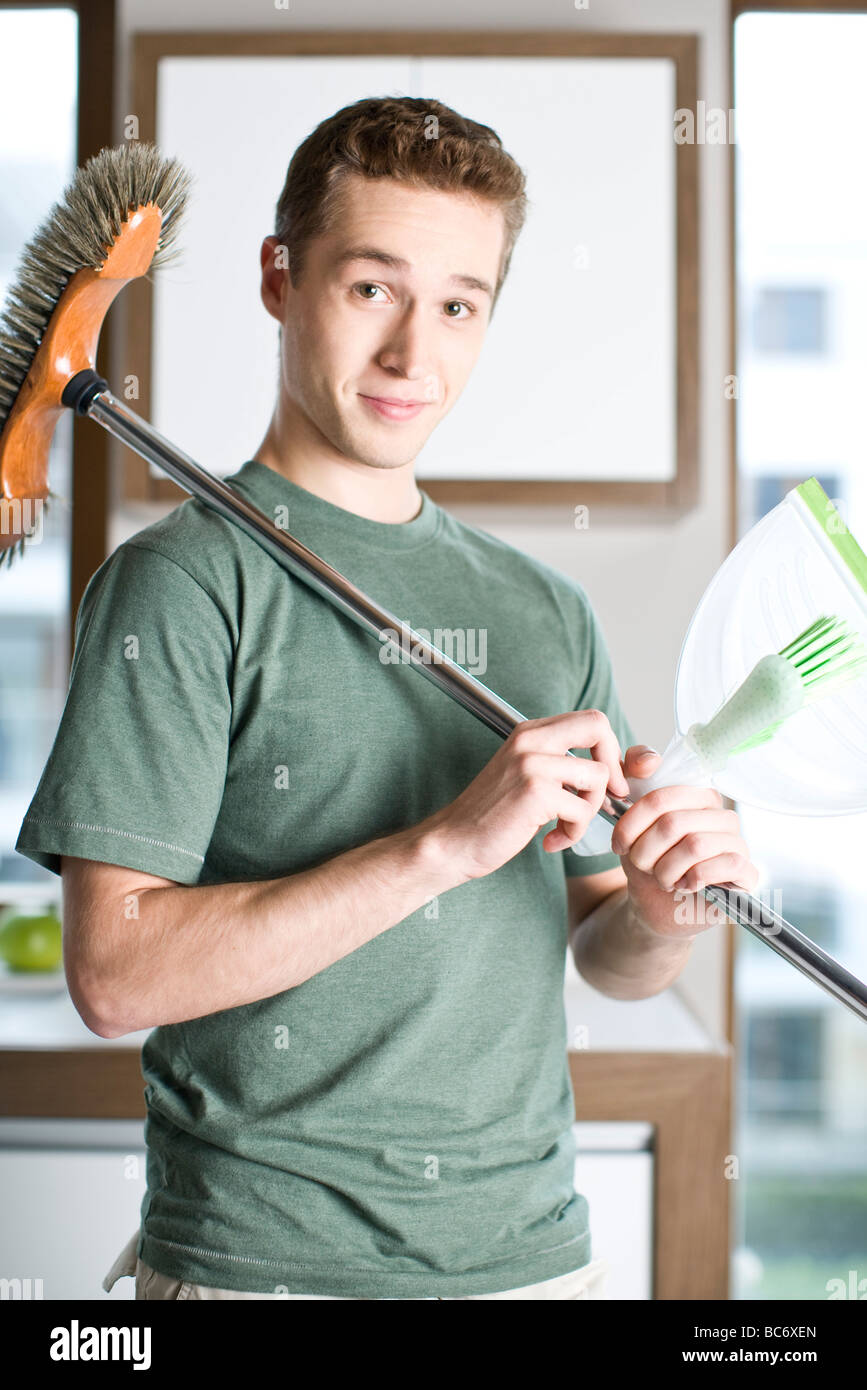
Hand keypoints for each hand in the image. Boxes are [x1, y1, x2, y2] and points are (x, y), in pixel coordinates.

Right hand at [426, 710, 630, 881]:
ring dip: (589, 811)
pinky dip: (573, 833)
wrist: (453, 841)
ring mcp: (532, 763)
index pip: (589, 720)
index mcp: (529, 732)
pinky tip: (551, 841)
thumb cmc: (490, 815)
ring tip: (565, 828)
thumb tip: (610, 769)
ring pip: (597, 777)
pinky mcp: (536, 792)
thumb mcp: (524, 775)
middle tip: (611, 796)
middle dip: (614, 766)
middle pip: (598, 727)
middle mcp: (530, 740)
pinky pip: (582, 810)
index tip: (609, 779)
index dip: (609, 749)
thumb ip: (557, 763)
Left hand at [610, 745, 761, 937]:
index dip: (632, 824)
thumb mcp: (628, 819)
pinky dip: (695, 878)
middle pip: (673, 824)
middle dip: (645, 852)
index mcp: (697, 797)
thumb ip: (630, 774)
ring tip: (663, 879)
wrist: (654, 905)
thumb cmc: (647, 858)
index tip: (619, 845)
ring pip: (695, 846)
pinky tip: (685, 886)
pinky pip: (727, 865)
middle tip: (643, 867)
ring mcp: (738, 844)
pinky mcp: (747, 874)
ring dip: (666, 870)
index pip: (660, 798)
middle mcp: (722, 816)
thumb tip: (651, 759)